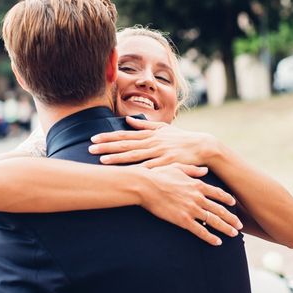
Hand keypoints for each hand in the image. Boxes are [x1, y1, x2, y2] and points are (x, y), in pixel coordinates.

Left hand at [90, 117, 216, 167]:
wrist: (203, 146)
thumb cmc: (182, 138)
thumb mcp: (164, 128)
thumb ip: (145, 126)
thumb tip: (128, 120)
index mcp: (150, 135)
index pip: (125, 135)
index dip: (108, 137)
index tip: (93, 138)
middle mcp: (152, 142)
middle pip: (125, 144)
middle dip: (107, 147)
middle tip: (90, 148)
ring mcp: (159, 152)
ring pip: (135, 155)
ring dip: (117, 158)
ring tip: (102, 160)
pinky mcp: (168, 163)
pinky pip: (151, 167)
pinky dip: (139, 170)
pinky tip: (127, 173)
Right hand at [138, 163, 241, 245]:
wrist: (146, 186)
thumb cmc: (159, 175)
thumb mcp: (178, 167)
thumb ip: (193, 170)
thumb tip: (205, 170)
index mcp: (197, 184)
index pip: (218, 193)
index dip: (227, 199)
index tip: (234, 204)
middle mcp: (198, 197)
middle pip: (219, 209)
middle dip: (231, 218)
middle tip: (239, 225)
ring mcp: (191, 209)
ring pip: (213, 221)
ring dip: (225, 228)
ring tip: (233, 234)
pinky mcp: (183, 220)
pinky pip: (200, 230)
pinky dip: (210, 237)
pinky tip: (217, 242)